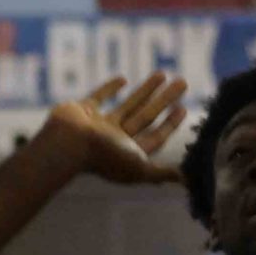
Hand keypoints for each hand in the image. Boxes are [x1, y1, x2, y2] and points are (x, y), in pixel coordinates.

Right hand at [38, 71, 187, 184]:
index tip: (183, 107)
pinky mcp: (82, 111)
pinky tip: (124, 79)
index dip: (170, 124)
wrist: (67, 144)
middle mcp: (115, 140)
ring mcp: (98, 125)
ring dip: (146, 91)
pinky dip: (110, 88)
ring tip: (163, 73)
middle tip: (182, 82)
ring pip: (128, 105)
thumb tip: (188, 180)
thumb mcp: (139, 167)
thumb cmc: (104, 157)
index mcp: (128, 154)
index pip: (155, 137)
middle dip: (164, 101)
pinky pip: (99, 97)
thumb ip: (162, 173)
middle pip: (146, 117)